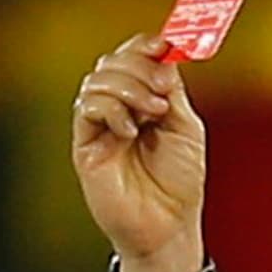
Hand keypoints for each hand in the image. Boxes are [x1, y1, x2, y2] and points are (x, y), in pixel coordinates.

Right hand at [71, 33, 207, 271]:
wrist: (167, 226)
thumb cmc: (179, 183)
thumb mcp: (185, 128)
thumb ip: (172, 92)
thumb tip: (163, 57)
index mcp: (144, 98)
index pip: (134, 56)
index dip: (145, 45)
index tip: (164, 45)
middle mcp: (119, 107)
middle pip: (113, 61)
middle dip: (139, 66)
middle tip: (162, 89)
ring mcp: (100, 125)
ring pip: (98, 80)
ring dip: (128, 87)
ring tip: (152, 113)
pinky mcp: (85, 145)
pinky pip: (87, 108)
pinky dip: (111, 110)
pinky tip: (130, 131)